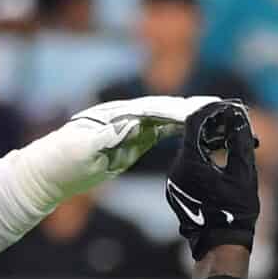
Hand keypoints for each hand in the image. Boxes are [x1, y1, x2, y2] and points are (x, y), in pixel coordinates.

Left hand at [57, 94, 219, 180]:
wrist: (52, 171)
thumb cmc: (64, 161)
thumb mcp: (83, 150)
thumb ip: (108, 136)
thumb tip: (134, 124)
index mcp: (119, 115)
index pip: (156, 109)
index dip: (180, 109)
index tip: (203, 112)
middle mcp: (128, 114)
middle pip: (167, 108)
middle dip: (196, 109)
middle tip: (225, 109)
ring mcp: (133, 125)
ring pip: (169, 116)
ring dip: (194, 117)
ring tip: (222, 118)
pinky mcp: (134, 138)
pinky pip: (164, 129)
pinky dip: (183, 128)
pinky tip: (201, 131)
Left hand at [165, 100, 258, 256]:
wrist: (220, 247)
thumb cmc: (235, 212)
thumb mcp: (244, 173)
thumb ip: (239, 141)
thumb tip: (238, 117)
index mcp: (189, 162)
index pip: (195, 121)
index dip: (213, 110)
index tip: (229, 108)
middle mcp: (175, 169)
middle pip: (193, 135)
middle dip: (216, 126)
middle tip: (237, 125)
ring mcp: (173, 181)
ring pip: (191, 151)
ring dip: (212, 143)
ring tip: (234, 143)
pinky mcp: (175, 191)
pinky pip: (189, 166)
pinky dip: (205, 159)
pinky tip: (223, 161)